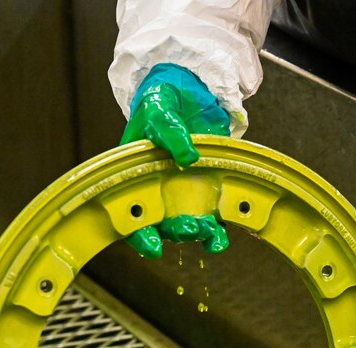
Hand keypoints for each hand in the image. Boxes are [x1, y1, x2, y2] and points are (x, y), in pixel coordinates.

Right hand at [120, 63, 231, 258]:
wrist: (187, 93)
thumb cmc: (161, 104)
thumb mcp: (159, 111)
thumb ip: (170, 132)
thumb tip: (188, 156)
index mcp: (137, 177)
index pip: (133, 215)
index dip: (140, 236)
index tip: (153, 247)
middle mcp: (160, 193)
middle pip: (165, 226)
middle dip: (177, 231)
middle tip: (189, 227)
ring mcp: (186, 194)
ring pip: (191, 226)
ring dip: (201, 234)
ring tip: (211, 234)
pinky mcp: (210, 190)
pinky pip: (214, 217)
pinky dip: (219, 230)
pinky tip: (222, 236)